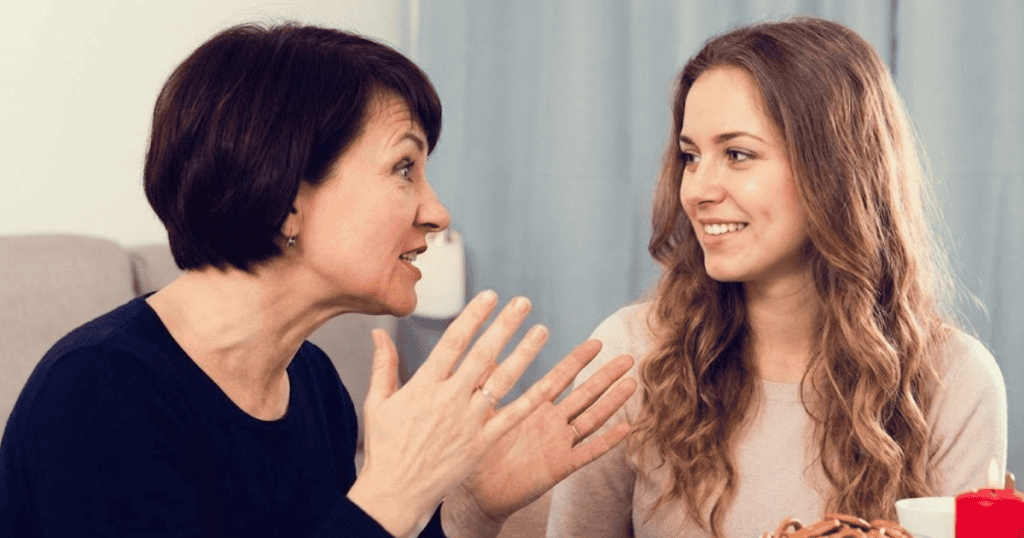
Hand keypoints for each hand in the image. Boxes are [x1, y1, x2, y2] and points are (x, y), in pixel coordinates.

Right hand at [348, 291, 557, 537]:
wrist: (395, 494)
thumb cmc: (384, 448)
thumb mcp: (376, 403)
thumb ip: (383, 365)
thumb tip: (378, 331)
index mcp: (423, 386)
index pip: (453, 342)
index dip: (474, 316)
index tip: (490, 295)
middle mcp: (448, 400)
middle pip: (482, 355)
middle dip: (504, 326)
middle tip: (523, 302)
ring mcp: (467, 422)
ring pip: (501, 381)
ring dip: (524, 354)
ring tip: (541, 330)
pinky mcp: (481, 444)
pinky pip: (512, 417)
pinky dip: (533, 398)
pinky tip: (552, 381)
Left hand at [460, 339, 636, 520]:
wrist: (479, 492)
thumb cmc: (478, 452)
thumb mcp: (482, 414)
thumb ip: (487, 386)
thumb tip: (484, 354)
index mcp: (534, 405)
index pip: (561, 376)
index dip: (579, 360)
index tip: (597, 342)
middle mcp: (551, 422)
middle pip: (585, 394)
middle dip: (606, 376)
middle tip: (628, 358)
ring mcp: (558, 443)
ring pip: (591, 418)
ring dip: (612, 402)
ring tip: (632, 384)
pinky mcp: (560, 466)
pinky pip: (588, 452)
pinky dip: (607, 441)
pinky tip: (626, 428)